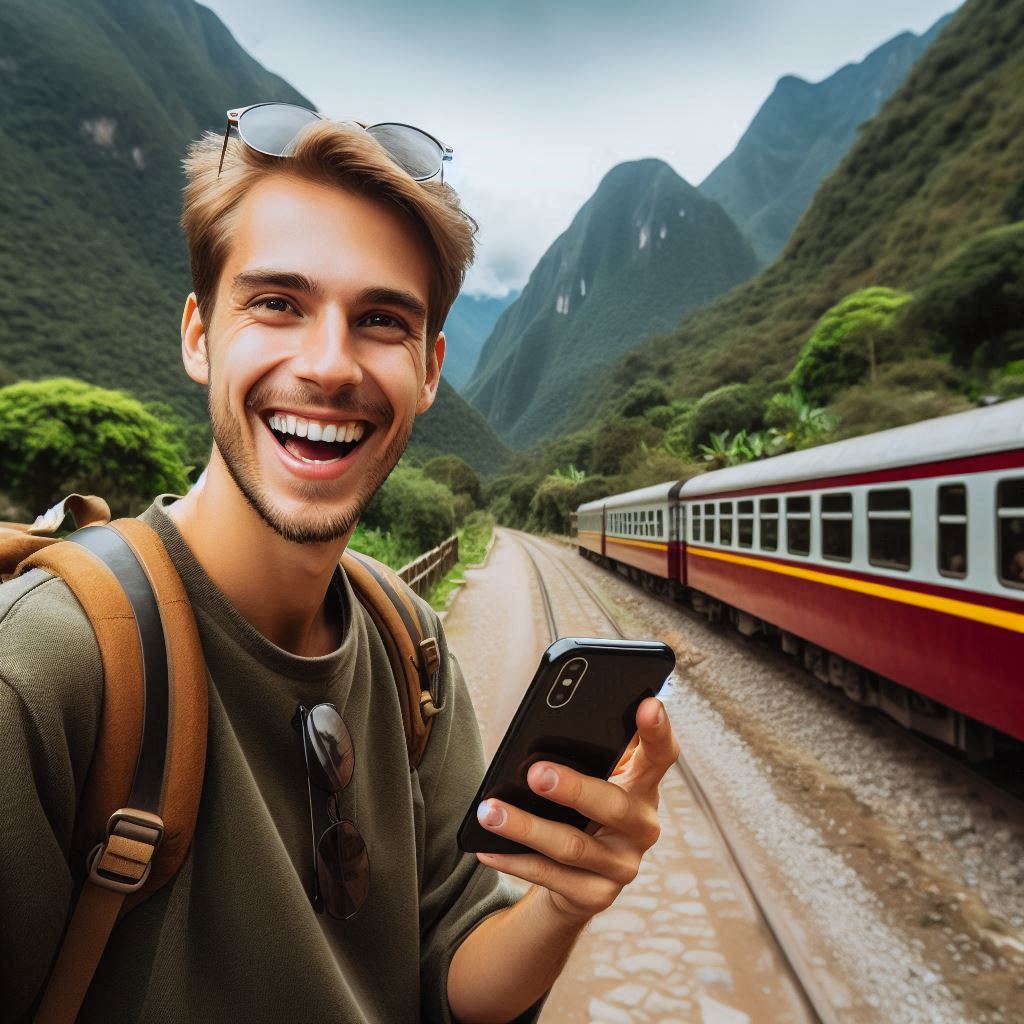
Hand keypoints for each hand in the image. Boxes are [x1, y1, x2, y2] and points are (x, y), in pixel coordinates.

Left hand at [474, 696, 679, 923]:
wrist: (578, 877)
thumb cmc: (581, 808)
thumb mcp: (591, 777)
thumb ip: (585, 751)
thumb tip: (543, 725)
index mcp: (644, 785)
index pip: (661, 754)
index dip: (659, 731)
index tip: (648, 704)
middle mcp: (643, 827)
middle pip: (614, 806)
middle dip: (573, 789)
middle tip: (535, 773)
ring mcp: (623, 865)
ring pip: (572, 846)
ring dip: (526, 827)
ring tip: (490, 811)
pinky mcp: (597, 895)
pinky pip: (550, 878)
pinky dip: (515, 861)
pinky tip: (488, 847)